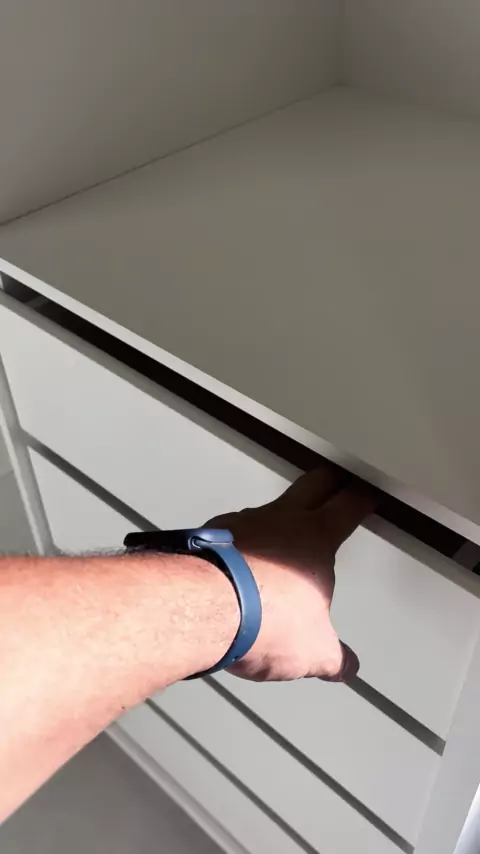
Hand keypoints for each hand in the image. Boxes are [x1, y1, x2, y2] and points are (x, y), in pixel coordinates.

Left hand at [208, 466, 375, 682]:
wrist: (202, 609)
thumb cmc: (263, 617)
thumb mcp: (313, 650)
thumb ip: (332, 656)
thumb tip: (344, 666)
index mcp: (316, 538)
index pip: (348, 506)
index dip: (362, 498)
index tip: (366, 495)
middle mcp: (280, 521)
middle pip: (312, 484)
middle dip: (327, 482)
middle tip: (334, 484)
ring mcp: (241, 524)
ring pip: (268, 506)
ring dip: (278, 516)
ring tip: (281, 533)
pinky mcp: (208, 536)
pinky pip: (231, 531)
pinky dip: (239, 541)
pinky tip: (238, 563)